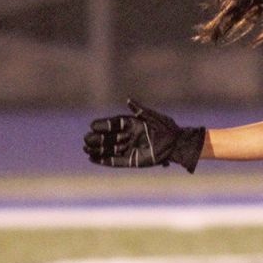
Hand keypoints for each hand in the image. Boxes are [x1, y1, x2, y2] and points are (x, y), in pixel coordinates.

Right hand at [83, 98, 205, 172]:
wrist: (177, 144)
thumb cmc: (168, 128)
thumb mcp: (154, 117)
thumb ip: (140, 110)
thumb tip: (128, 100)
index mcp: (132, 125)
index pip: (113, 125)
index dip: (103, 125)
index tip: (93, 125)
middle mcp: (128, 137)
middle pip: (108, 138)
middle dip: (97, 139)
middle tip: (87, 139)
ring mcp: (129, 148)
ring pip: (109, 150)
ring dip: (97, 150)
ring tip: (86, 150)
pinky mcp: (132, 160)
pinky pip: (115, 161)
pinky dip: (104, 161)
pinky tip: (93, 159)